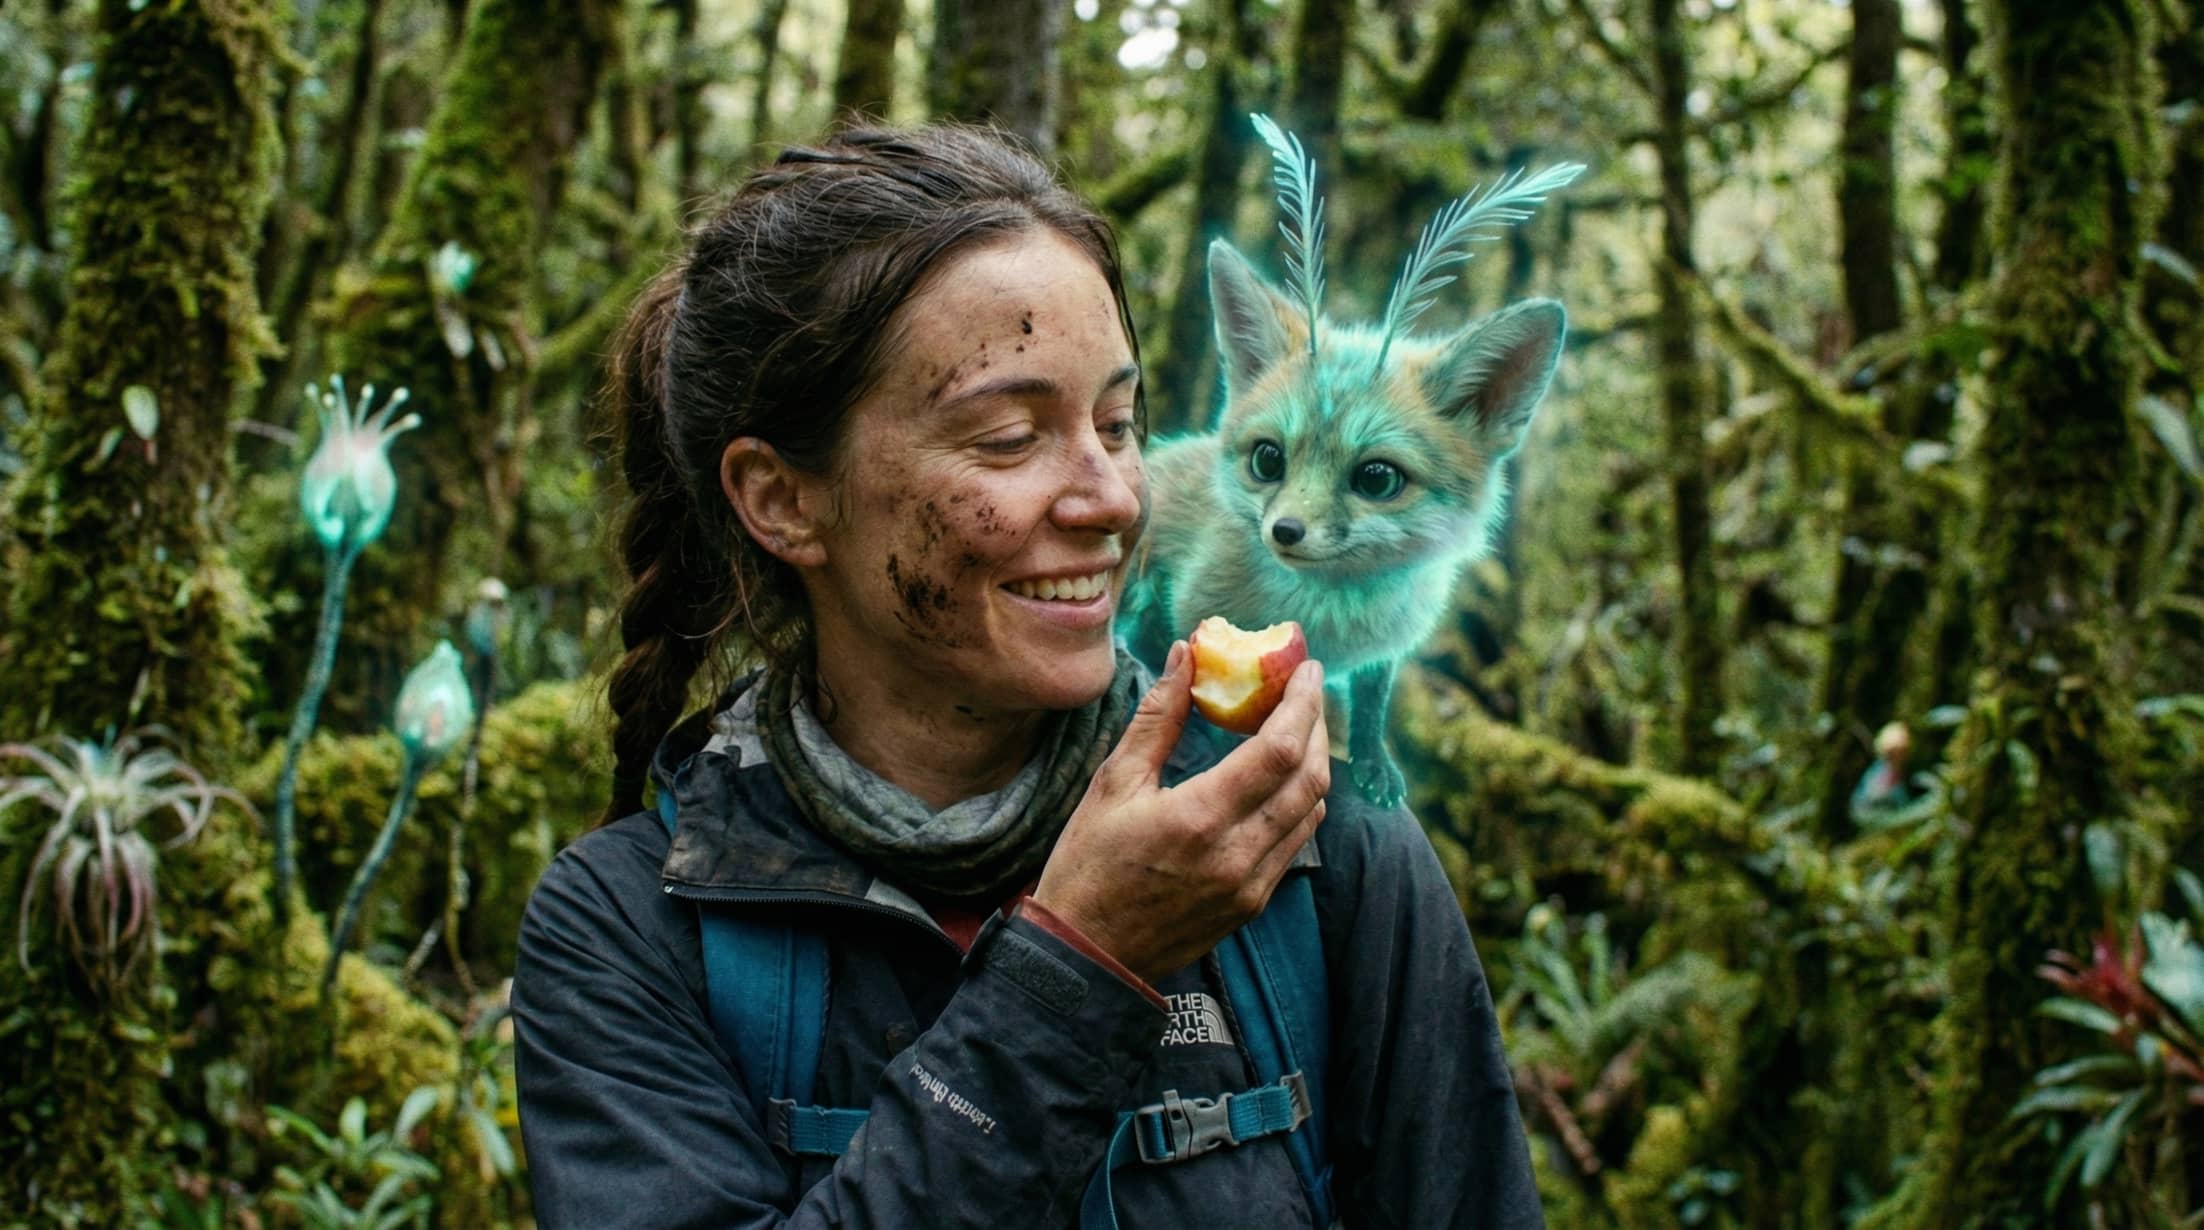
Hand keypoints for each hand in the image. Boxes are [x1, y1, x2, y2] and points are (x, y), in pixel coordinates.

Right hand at [1032, 640, 1331, 983]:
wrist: (1085, 954)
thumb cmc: (1088, 864)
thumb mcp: (1113, 783)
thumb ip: (1160, 717)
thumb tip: (1185, 655)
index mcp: (1201, 818)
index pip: (1279, 750)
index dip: (1302, 703)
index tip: (1307, 669)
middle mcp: (1238, 855)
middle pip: (1310, 778)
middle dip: (1316, 726)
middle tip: (1306, 689)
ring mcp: (1252, 885)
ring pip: (1311, 811)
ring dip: (1313, 763)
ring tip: (1297, 726)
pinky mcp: (1253, 904)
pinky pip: (1295, 843)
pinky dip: (1300, 802)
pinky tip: (1281, 779)